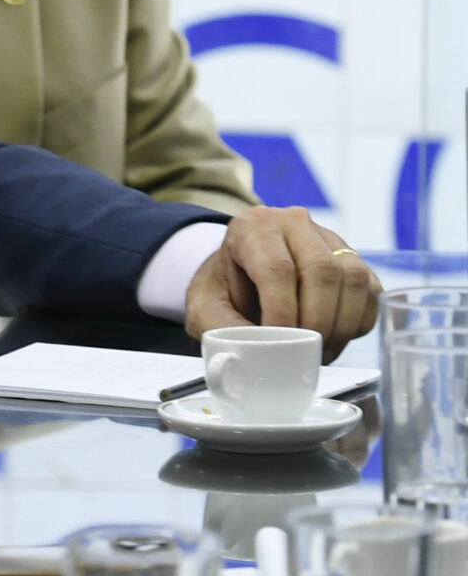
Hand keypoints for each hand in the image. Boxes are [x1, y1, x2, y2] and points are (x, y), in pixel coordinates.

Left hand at [185, 206, 380, 361]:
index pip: (277, 268)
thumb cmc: (222, 291)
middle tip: (307, 351)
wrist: (238, 276)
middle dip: (317, 321)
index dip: (283, 311)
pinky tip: (337, 337)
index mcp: (252, 227)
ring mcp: (329, 237)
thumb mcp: (203, 309)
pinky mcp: (353, 259)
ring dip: (342, 323)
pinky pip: (371, 290)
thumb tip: (255, 352)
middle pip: (321, 271)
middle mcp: (294, 223)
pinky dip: (359, 321)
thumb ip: (221, 329)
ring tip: (322, 350)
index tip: (281, 342)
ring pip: (353, 278)